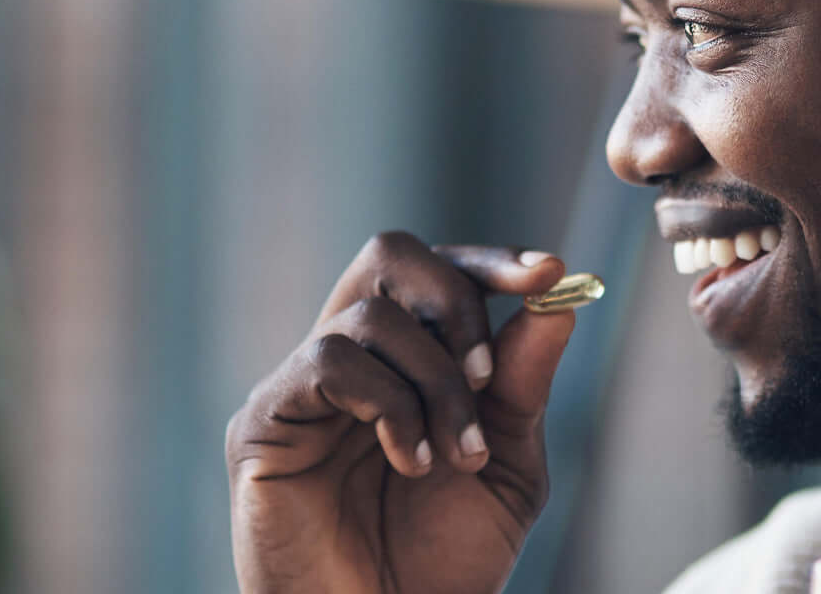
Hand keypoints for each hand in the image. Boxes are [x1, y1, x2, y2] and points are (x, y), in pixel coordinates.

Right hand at [228, 231, 576, 593]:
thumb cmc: (440, 564)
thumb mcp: (506, 468)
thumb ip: (523, 388)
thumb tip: (556, 305)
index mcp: (406, 363)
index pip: (438, 274)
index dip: (490, 261)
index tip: (550, 273)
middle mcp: (351, 360)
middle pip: (391, 256)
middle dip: (457, 300)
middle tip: (487, 378)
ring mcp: (302, 386)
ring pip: (370, 315)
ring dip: (433, 382)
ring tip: (450, 457)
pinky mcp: (264, 420)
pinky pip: (327, 359)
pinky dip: (386, 402)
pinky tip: (408, 460)